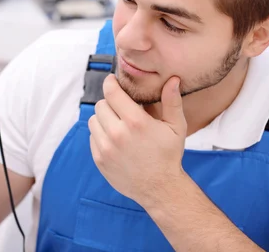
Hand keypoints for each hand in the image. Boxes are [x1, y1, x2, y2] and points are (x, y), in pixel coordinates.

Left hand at [87, 74, 186, 206]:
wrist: (159, 188)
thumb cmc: (168, 155)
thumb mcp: (176, 127)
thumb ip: (172, 101)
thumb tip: (172, 79)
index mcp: (136, 122)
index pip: (111, 92)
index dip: (110, 83)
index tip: (112, 81)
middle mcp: (117, 134)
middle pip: (100, 105)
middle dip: (110, 103)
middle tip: (121, 108)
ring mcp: (106, 148)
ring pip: (93, 120)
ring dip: (103, 118)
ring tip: (117, 124)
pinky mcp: (99, 159)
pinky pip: (92, 137)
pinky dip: (100, 135)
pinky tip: (115, 140)